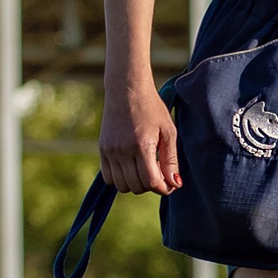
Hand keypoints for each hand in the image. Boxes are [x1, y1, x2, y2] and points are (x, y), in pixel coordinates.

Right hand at [98, 77, 181, 194]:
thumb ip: (171, 160)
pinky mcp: (102, 150)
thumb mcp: (168, 132)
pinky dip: (121, 178)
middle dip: (151, 185)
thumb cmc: (152, 108)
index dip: (164, 188)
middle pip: (137, 187)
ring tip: (145, 167)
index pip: (151, 182)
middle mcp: (123, 151)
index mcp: (142, 146)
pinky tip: (131, 166)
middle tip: (159, 171)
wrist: (126, 89)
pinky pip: (108, 178)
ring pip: (122, 186)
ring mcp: (110, 151)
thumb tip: (175, 184)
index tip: (171, 184)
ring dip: (136, 183)